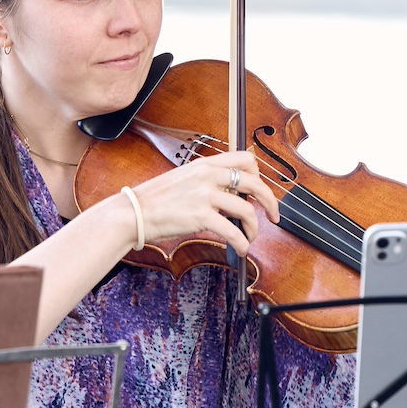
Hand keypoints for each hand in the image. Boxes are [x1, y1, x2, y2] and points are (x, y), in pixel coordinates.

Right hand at [123, 151, 279, 256]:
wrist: (133, 213)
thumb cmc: (154, 201)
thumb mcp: (183, 179)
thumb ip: (206, 182)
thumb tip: (229, 196)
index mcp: (204, 164)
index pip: (245, 159)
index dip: (259, 175)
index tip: (260, 191)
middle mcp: (208, 176)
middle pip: (255, 183)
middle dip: (270, 202)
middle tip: (273, 216)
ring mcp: (205, 195)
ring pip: (247, 210)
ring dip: (254, 227)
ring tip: (250, 237)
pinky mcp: (201, 216)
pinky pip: (233, 231)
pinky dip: (242, 243)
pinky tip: (240, 249)